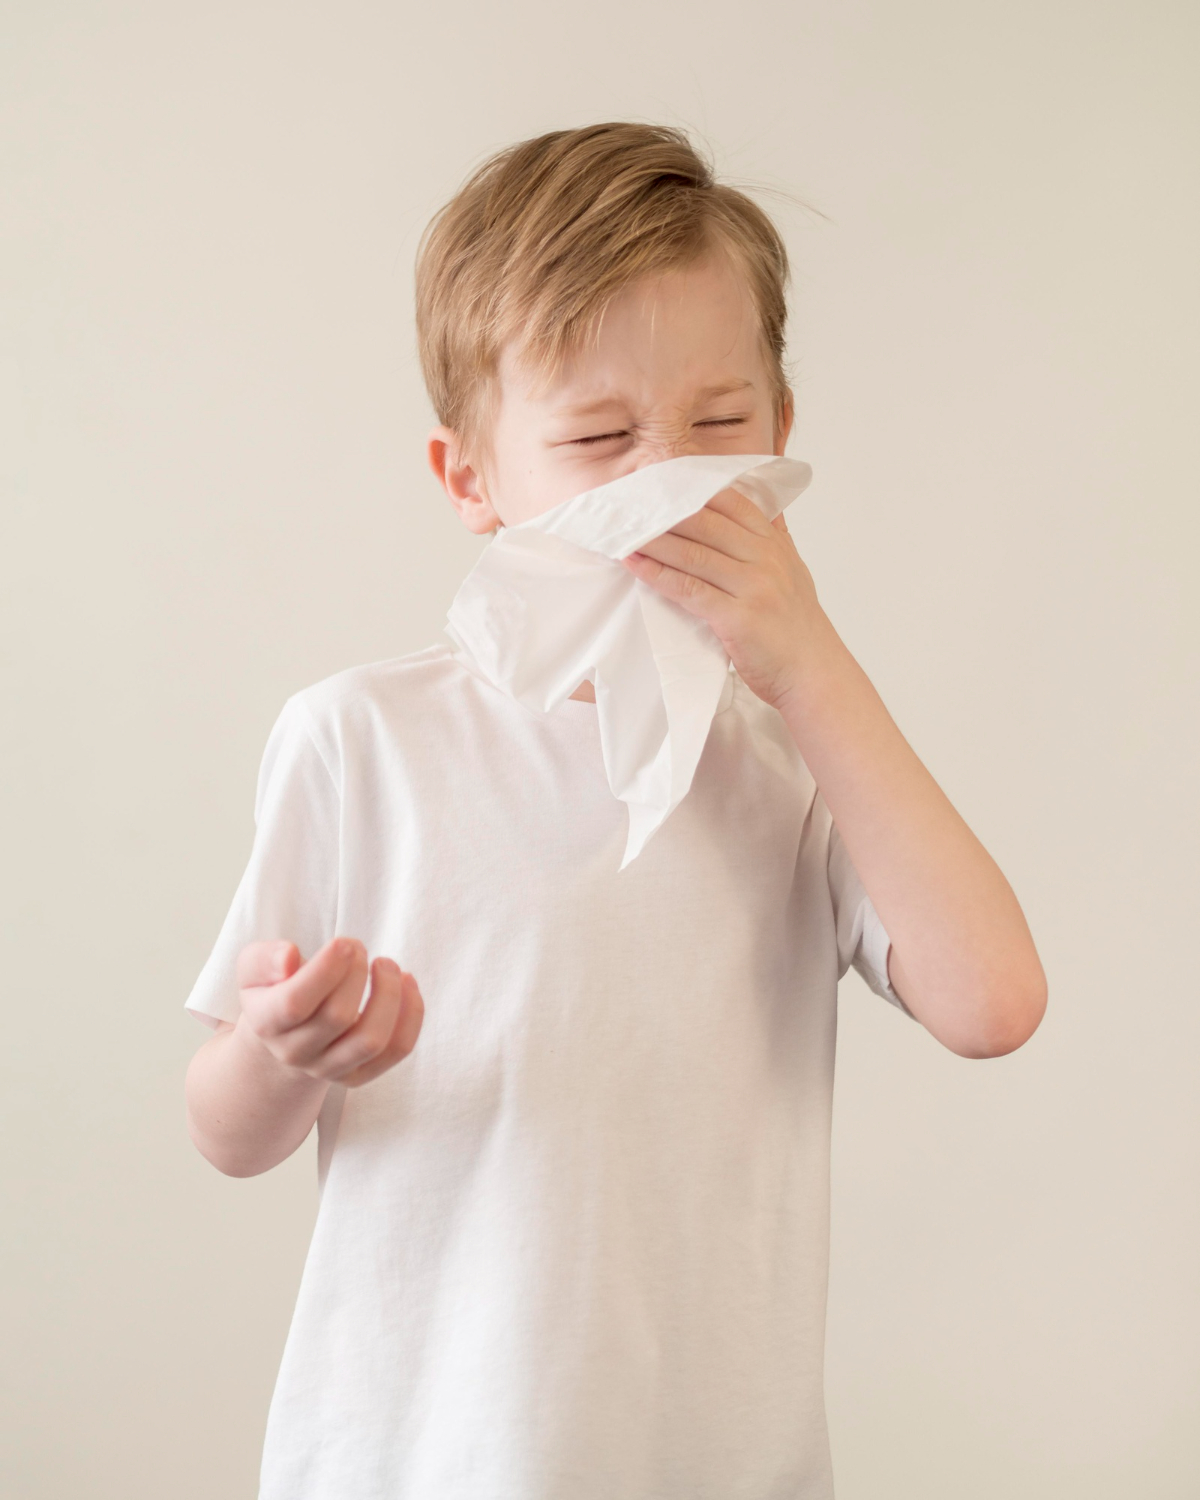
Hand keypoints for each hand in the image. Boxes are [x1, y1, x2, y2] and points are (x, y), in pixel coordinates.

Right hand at [234, 937, 423, 1087]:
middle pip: (337, 1017)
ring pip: (371, 1041)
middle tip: (358, 947)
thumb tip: (288, 958)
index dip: (326, 969)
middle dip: (357, 973)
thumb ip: (264, 958)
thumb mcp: (255, 966)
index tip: (345, 942)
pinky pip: (396, 1050)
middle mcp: (295, 1053)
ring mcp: (328, 1069)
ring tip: (387, 964)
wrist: (285, 1031)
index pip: (295, 1002)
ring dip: (389, 996)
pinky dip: (411, 1015)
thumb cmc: (275, 987)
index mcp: (266, 1023)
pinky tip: (407, 983)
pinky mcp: (358, 1075)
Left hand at [620, 487, 831, 709]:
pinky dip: (658, 575)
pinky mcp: (737, 617)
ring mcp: (752, 587)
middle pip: (706, 523)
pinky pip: (689, 589)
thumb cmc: (797, 628)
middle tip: (630, 504)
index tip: (660, 483)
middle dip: (664, 513)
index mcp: (775, 545)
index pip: (732, 502)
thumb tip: (763, 511)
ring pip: (693, 553)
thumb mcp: (794, 572)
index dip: (693, 489)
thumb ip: (775, 541)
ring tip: (622, 531)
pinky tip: (635, 565)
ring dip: (653, 541)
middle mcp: (765, 559)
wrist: (813, 674)